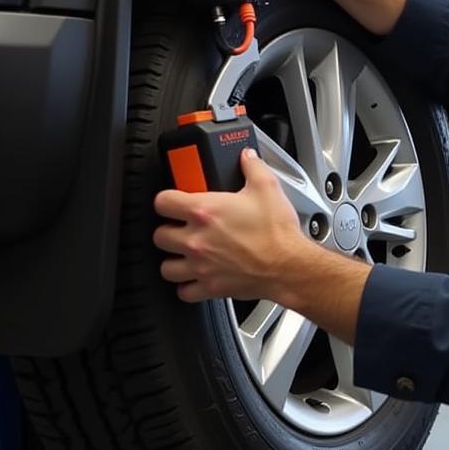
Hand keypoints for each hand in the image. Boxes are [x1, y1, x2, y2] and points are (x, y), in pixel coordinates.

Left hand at [153, 149, 306, 302]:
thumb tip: (247, 157)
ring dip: (173, 260)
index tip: (173, 202)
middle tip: (181, 228)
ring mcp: (201, 265)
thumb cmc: (277, 233)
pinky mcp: (210, 287)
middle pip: (159, 236)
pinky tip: (195, 278)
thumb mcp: (267, 188)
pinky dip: (187, 287)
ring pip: (166, 266)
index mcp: (204, 211)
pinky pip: (184, 292)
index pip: (162, 202)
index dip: (166, 200)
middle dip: (169, 230)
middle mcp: (196, 239)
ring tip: (185, 254)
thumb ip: (252, 168)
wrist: (289, 266)